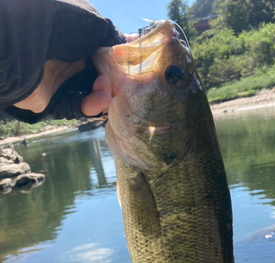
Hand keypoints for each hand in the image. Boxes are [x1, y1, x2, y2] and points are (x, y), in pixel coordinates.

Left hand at [14, 33, 138, 117]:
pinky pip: (78, 107)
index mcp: (77, 37)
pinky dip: (92, 105)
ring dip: (105, 93)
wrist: (20, 48)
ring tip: (107, 90)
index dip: (120, 61)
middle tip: (126, 85)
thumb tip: (131, 42)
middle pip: (101, 75)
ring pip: (92, 93)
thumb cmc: (57, 27)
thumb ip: (113, 36)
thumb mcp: (92, 24)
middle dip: (115, 81)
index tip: (135, 68)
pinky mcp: (54, 100)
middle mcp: (69, 58)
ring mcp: (60, 80)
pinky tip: (102, 99)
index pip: (105, 53)